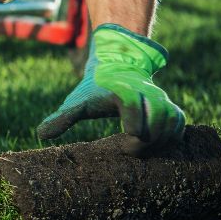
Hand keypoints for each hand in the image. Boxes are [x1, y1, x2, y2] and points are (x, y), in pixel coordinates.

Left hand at [36, 24, 184, 154]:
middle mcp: (145, 93)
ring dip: (161, 141)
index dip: (132, 126)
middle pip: (156, 119)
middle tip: (129, 151)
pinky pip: (180, 123)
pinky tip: (157, 148)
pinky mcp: (169, 106)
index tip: (125, 141)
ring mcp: (160, 99)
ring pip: (172, 122)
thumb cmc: (94, 90)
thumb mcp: (77, 102)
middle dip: (145, 140)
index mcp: (122, 91)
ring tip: (143, 152)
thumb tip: (40, 134)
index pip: (132, 106)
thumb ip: (62, 118)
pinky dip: (172, 137)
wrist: (117, 67)